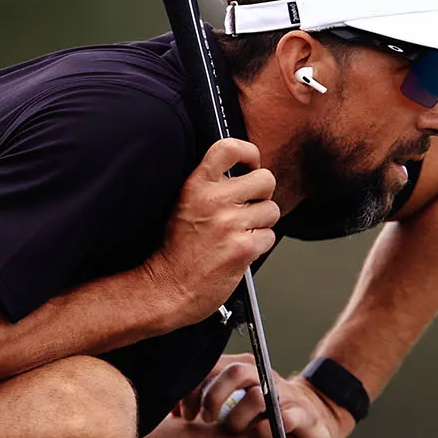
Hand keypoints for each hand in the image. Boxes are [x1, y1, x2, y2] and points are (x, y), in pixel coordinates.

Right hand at [146, 139, 279, 328]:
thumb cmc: (174, 252)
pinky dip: (259, 245)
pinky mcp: (243, 248)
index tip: (251, 165)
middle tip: (249, 207)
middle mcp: (214, 201)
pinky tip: (239, 250)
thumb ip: (210, 187)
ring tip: (240, 233)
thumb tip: (243, 175)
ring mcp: (230, 225)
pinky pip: (269, 237)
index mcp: (196, 186)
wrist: (166, 288)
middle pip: (265, 180)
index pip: (230, 148)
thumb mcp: (183, 206)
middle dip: (262, 195)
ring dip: (261, 223)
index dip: (249, 153)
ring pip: (271, 211)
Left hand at [175, 353, 351, 437]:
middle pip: (234, 372)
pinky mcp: (304, 415)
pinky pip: (289, 416)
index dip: (193, 390)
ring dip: (239, 416)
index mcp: (244, 371)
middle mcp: (264, 377)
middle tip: (204, 421)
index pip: (212, 367)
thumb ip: (205, 403)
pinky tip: (261, 436)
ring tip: (234, 432)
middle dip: (213, 397)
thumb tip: (170, 412)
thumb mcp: (232, 407)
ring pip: (257, 395)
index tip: (184, 415)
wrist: (315, 419)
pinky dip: (273, 426)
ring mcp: (285, 395)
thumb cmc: (262, 418)